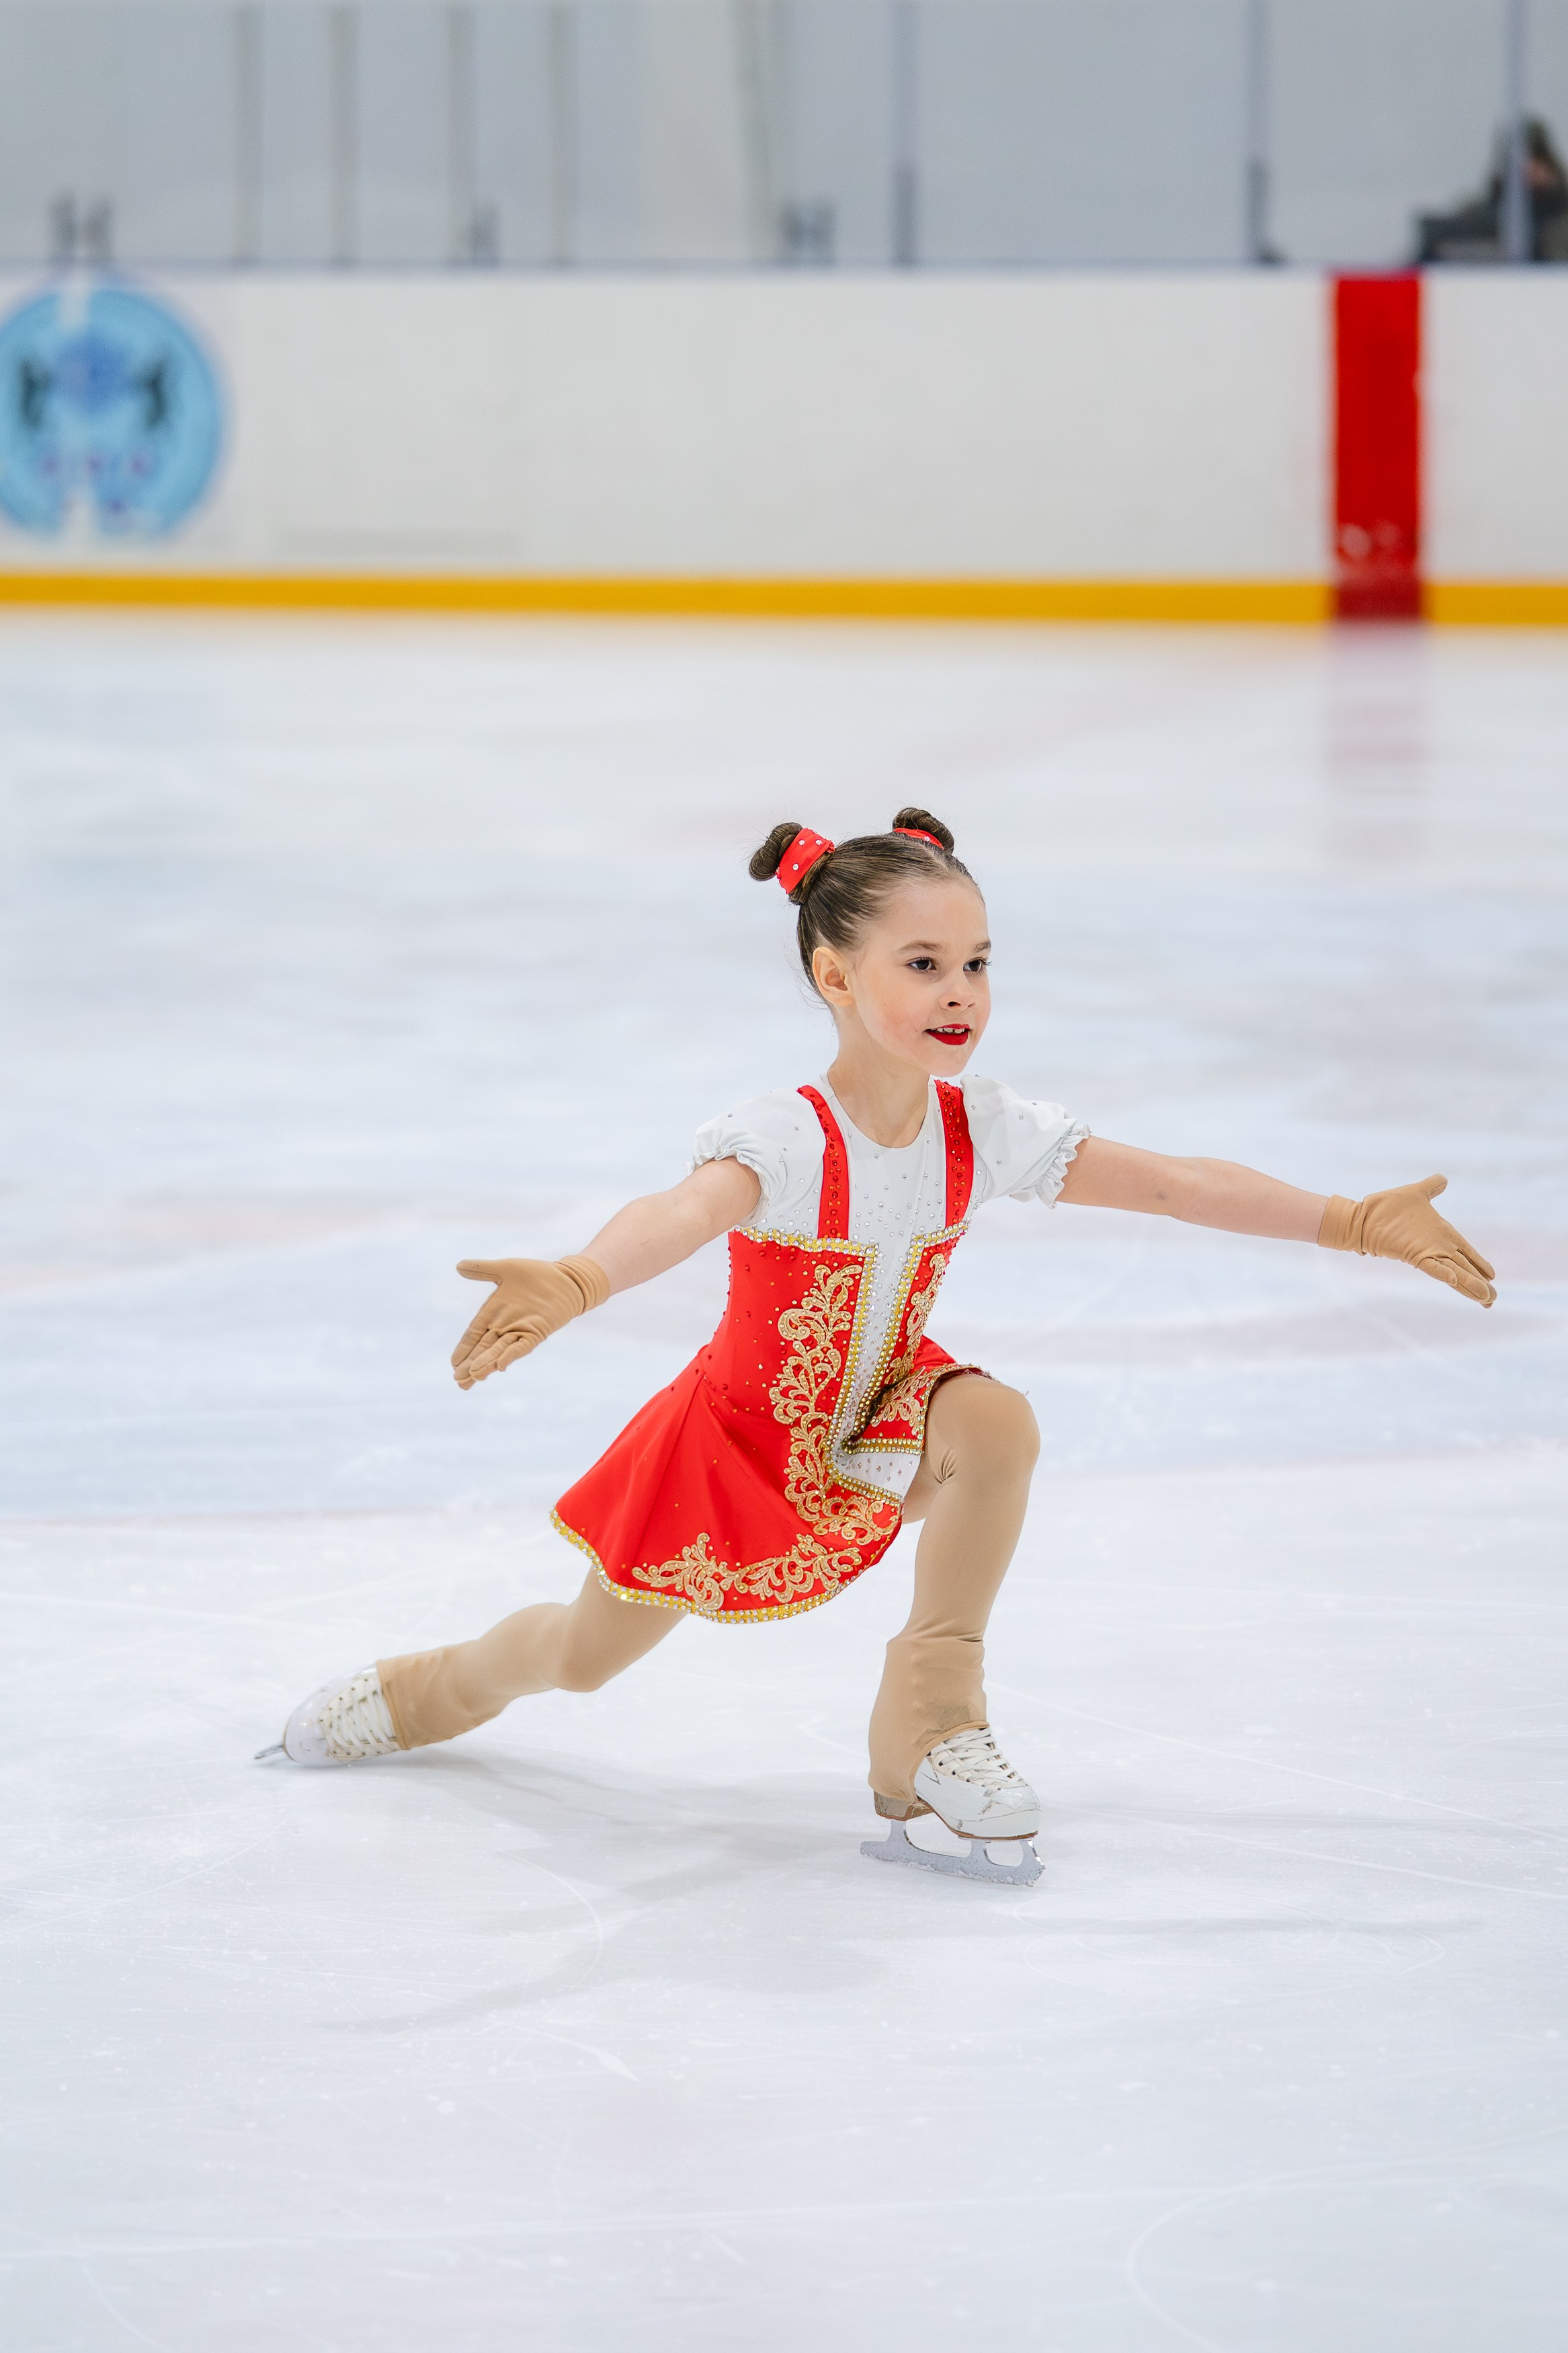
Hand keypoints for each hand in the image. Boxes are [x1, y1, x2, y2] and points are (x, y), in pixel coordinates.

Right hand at [451, 1254, 609, 1387]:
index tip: (453, 1364)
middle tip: (458, 1381)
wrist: (567, 1279)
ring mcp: (520, 1331)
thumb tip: (458, 1266)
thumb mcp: (506, 1269)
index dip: (464, 1349)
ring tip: (473, 1378)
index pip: (473, 1334)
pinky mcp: (536, 1333)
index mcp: (493, 1313)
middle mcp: (504, 1326)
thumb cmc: (536, 1274)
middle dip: (471, 1364)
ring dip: (486, 1364)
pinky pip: (521, 1347)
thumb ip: (483, 1269)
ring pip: (498, 1351)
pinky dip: (510, 1355)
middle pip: (483, 1349)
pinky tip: (500, 1367)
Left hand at [1319, 1176, 1495, 1306]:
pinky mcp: (1414, 1255)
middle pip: (1465, 1269)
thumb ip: (1432, 1187)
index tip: (1494, 1278)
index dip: (1480, 1265)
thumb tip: (1443, 1179)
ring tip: (1485, 1299)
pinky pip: (1432, 1266)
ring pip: (1455, 1272)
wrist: (1363, 1215)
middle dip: (1480, 1285)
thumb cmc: (1386, 1207)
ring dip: (1469, 1285)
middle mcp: (1438, 1247)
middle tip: (1493, 1301)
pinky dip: (1442, 1273)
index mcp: (1442, 1235)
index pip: (1466, 1253)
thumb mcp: (1416, 1192)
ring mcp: (1427, 1253)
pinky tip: (1454, 1280)